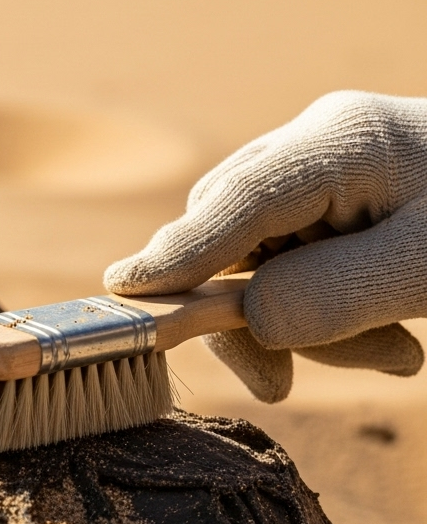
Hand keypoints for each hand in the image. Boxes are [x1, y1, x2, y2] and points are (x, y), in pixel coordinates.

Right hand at [104, 90, 426, 401]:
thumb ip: (329, 297)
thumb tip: (244, 321)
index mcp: (338, 143)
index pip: (233, 201)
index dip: (177, 254)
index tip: (125, 295)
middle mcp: (315, 149)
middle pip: (232, 241)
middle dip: (263, 317)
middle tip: (304, 381)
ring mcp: (323, 173)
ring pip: (258, 265)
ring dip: (312, 327)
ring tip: (397, 356)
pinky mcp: (335, 206)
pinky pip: (293, 269)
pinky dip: (330, 317)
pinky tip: (393, 339)